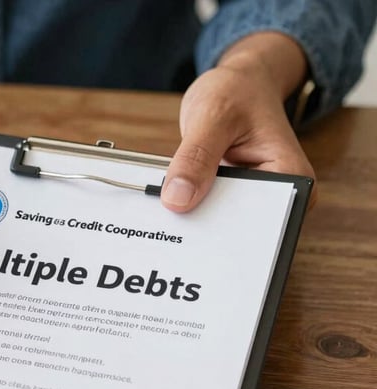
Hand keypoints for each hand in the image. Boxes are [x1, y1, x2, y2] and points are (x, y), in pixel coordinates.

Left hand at [162, 33, 315, 211]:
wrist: (238, 85)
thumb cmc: (237, 92)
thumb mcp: (212, 117)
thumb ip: (196, 158)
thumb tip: (178, 199)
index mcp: (291, 177)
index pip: (260, 222)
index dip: (223, 229)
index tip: (190, 225)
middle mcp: (278, 194)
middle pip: (238, 228)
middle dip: (203, 222)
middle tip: (171, 213)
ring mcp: (254, 198)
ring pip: (218, 223)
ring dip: (192, 215)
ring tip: (171, 202)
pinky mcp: (232, 198)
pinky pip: (207, 211)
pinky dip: (189, 205)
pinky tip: (174, 198)